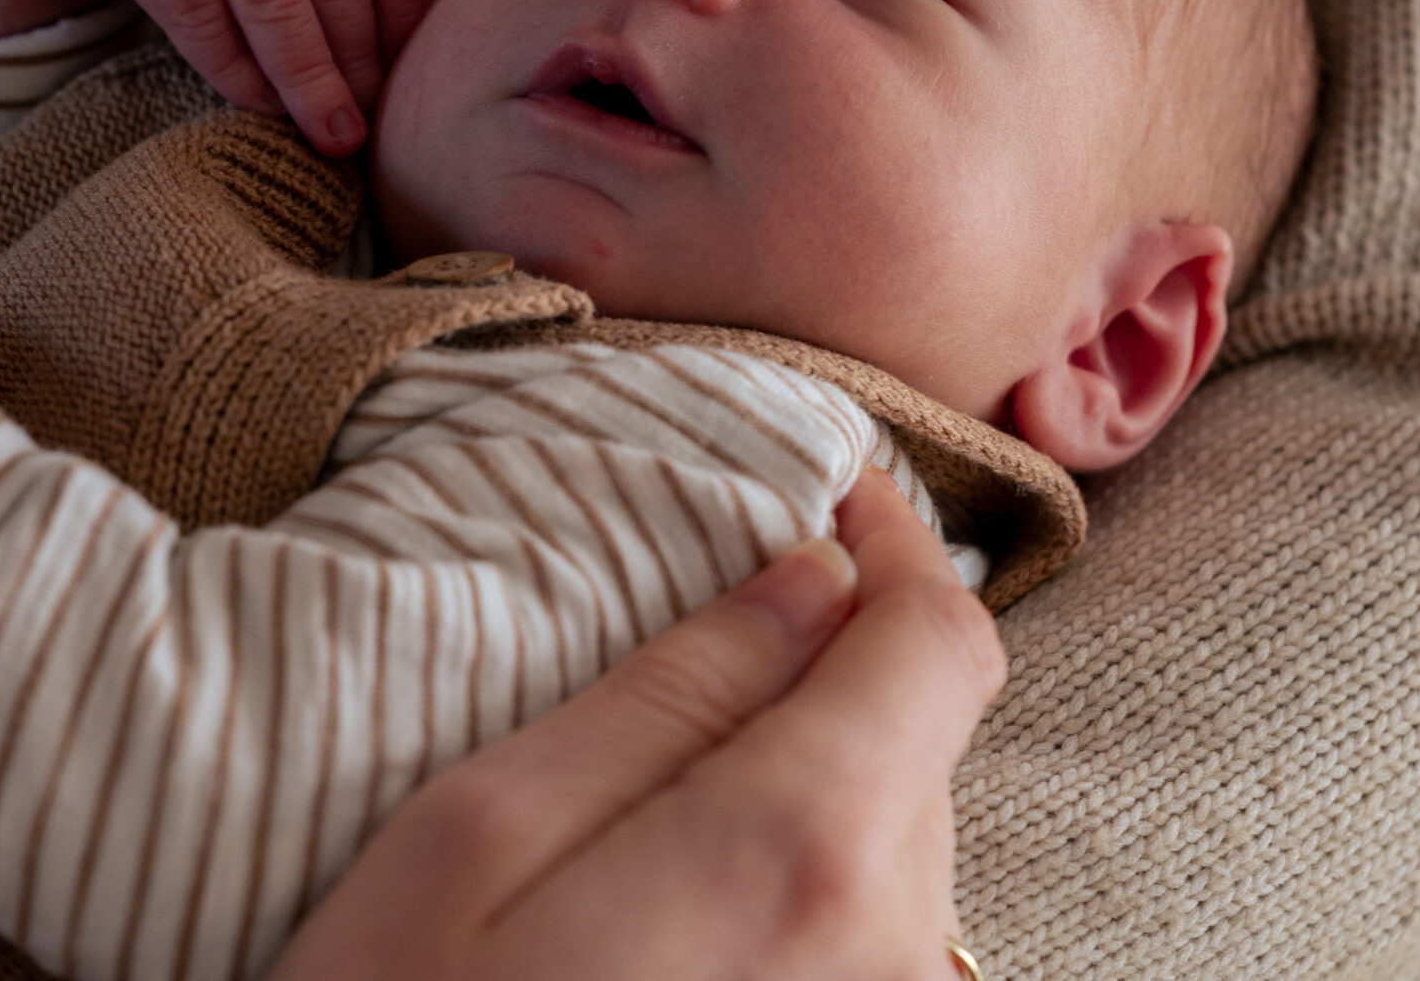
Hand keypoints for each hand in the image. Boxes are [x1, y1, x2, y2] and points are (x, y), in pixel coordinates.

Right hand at [269, 469, 1004, 980]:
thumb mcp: (478, 831)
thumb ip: (664, 692)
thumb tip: (802, 583)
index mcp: (802, 848)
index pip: (940, 643)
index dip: (896, 541)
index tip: (830, 485)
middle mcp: (895, 948)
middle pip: (924, 740)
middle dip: (840, 655)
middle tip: (719, 612)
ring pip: (903, 842)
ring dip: (823, 772)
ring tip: (683, 780)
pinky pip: (876, 941)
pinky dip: (816, 875)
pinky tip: (702, 896)